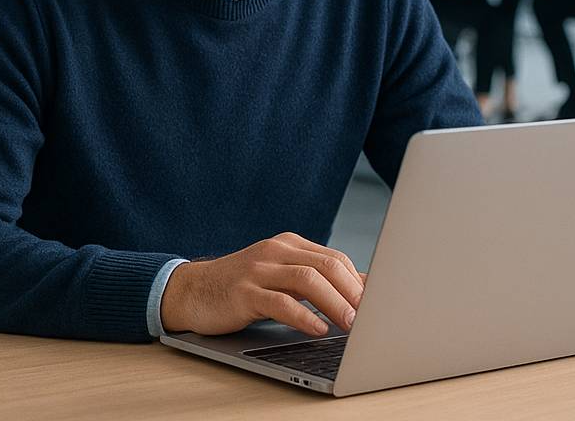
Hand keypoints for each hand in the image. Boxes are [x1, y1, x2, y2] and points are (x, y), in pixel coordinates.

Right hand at [159, 233, 363, 336]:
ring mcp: (258, 269)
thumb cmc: (244, 288)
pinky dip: (303, 317)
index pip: (336, 258)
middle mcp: (275, 250)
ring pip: (307, 279)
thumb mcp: (281, 277)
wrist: (193, 290)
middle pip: (327, 265)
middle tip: (372, 318)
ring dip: (335, 303)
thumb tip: (364, 292)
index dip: (361, 283)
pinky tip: (316, 329)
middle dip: (354, 292)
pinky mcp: (243, 292)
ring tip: (351, 325)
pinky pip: (279, 302)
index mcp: (289, 245)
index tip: (381, 306)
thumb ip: (315, 280)